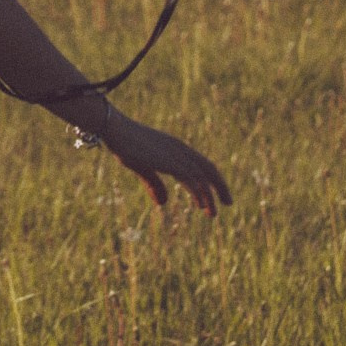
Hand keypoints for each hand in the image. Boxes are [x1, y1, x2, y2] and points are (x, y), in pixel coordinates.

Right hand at [72, 100, 230, 214]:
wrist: (116, 131)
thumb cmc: (126, 146)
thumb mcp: (143, 168)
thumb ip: (154, 185)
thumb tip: (164, 204)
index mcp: (177, 148)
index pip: (201, 164)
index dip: (212, 180)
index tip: (216, 195)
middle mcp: (181, 150)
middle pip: (209, 169)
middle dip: (220, 187)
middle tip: (228, 203)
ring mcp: (176, 155)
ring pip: (202, 176)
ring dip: (210, 196)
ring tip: (213, 213)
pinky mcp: (170, 162)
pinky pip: (191, 179)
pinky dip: (198, 192)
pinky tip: (201, 205)